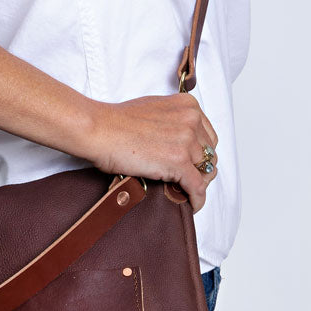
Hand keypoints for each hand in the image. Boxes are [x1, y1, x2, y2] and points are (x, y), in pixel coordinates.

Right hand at [86, 94, 218, 212]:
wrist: (100, 129)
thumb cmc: (116, 121)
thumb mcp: (154, 109)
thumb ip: (172, 120)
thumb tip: (177, 138)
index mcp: (187, 106)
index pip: (208, 135)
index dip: (201, 152)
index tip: (194, 162)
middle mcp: (191, 120)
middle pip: (209, 152)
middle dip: (201, 167)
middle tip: (190, 179)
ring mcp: (186, 141)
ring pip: (205, 170)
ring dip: (198, 183)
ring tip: (187, 192)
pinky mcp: (178, 161)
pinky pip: (197, 186)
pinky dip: (197, 198)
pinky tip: (193, 204)